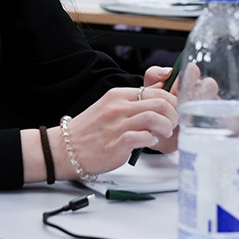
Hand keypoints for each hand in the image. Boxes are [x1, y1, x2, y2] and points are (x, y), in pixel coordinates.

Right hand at [64, 84, 178, 174]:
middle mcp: (118, 108)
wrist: (65, 148)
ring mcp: (117, 125)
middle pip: (159, 102)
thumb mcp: (110, 108)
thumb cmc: (90, 131)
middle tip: (174, 123)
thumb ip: (132, 104)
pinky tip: (150, 143)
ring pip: (154, 117)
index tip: (174, 111)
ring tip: (164, 133)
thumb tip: (158, 102)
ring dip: (166, 127)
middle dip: (174, 114)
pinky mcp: (116, 144)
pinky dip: (151, 140)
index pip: (155, 90)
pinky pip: (142, 137)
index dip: (171, 101)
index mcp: (118, 95)